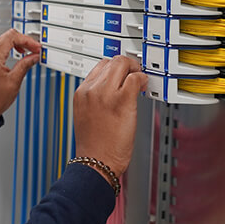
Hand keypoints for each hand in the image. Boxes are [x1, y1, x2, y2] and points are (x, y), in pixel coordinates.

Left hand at [0, 29, 41, 118]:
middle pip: (9, 35)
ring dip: (19, 43)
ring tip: (30, 52)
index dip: (27, 40)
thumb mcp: (14, 82)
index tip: (36, 48)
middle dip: (24, 40)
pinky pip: (2, 46)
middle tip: (35, 49)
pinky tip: (21, 54)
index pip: (12, 37)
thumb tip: (34, 56)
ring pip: (6, 39)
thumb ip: (25, 65)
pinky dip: (13, 47)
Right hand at [73, 56, 146, 176]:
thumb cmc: (94, 145)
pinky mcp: (122, 100)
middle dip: (126, 65)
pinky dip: (142, 79)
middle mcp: (91, 90)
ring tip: (139, 81)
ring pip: (123, 65)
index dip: (114, 68)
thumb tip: (112, 88)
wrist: (96, 162)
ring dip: (134, 70)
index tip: (122, 73)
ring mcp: (106, 94)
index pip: (99, 66)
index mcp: (81, 93)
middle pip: (111, 61)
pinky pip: (135, 78)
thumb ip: (96, 97)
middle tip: (134, 73)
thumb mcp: (86, 114)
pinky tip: (142, 88)